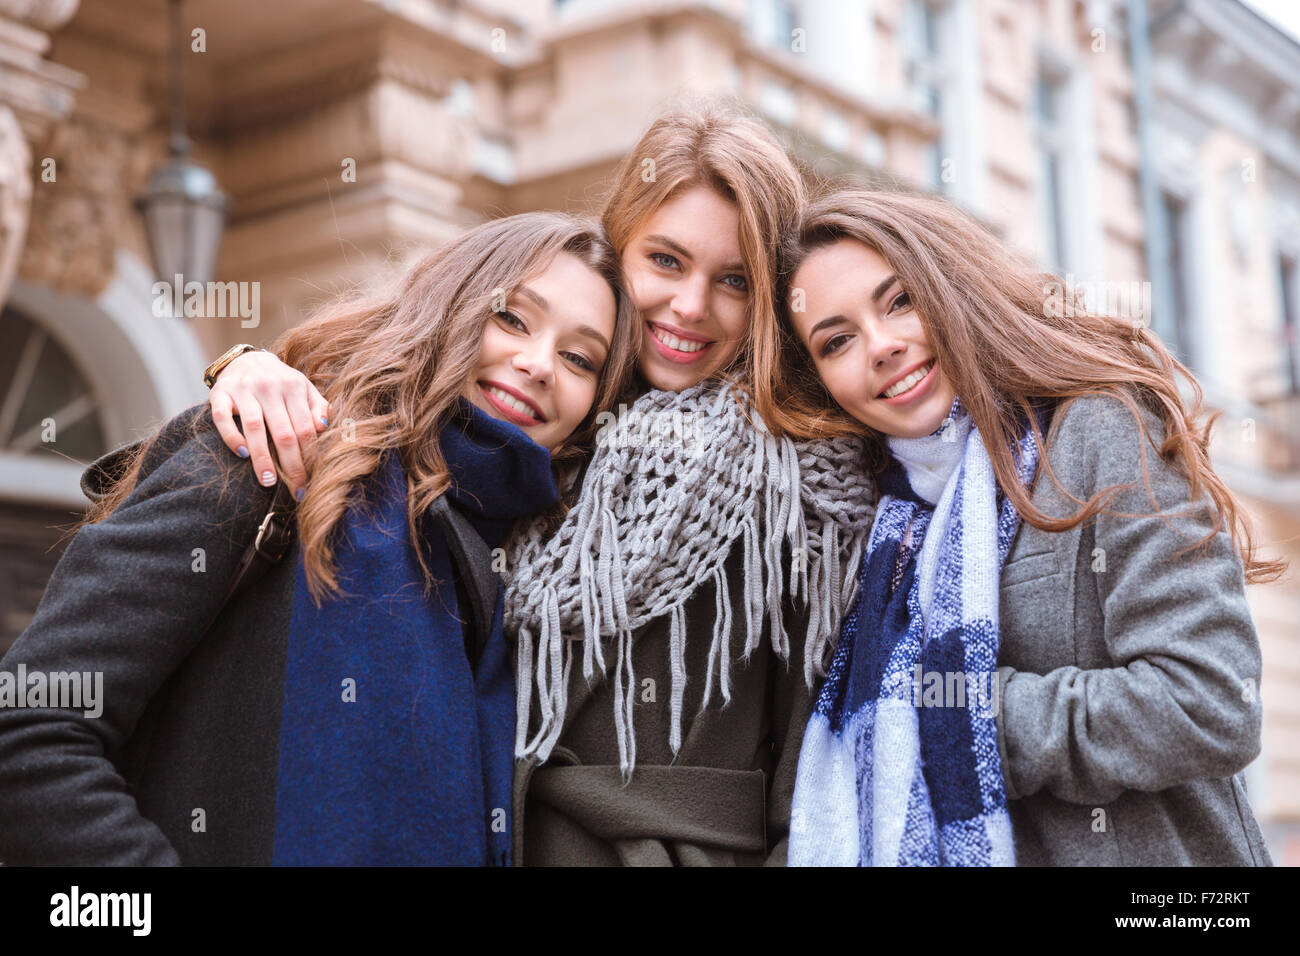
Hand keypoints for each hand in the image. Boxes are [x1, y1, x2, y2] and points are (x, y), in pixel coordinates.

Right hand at [208, 350, 329, 498]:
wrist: (247, 359)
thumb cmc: (281, 383)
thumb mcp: (304, 389)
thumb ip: (318, 407)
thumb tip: (325, 427)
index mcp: (294, 387)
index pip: (305, 428)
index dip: (310, 457)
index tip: (311, 481)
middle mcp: (270, 387)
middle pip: (284, 432)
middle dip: (291, 465)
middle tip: (295, 489)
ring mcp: (243, 390)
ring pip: (255, 426)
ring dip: (262, 457)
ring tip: (268, 481)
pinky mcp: (220, 393)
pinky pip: (223, 417)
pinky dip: (232, 436)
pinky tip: (242, 454)